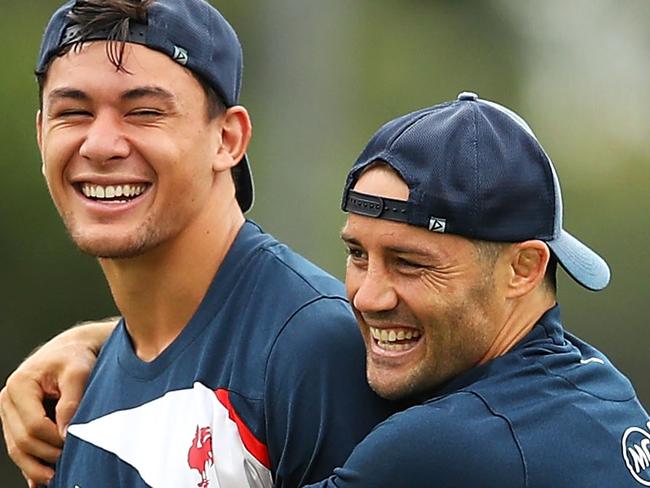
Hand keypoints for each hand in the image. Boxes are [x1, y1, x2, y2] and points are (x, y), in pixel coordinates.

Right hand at [0, 318, 117, 485]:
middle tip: (71, 460)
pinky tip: (41, 479)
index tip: (76, 443)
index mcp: (20, 385)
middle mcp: (8, 399)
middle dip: (47, 454)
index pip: (33, 425)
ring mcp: (9, 411)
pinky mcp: (16, 419)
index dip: (54, 440)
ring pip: (17, 448)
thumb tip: (65, 432)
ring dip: (36, 465)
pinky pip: (19, 446)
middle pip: (22, 440)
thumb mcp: (79, 372)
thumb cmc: (76, 357)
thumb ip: (72, 400)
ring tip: (57, 476)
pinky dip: (30, 463)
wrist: (73, 349)